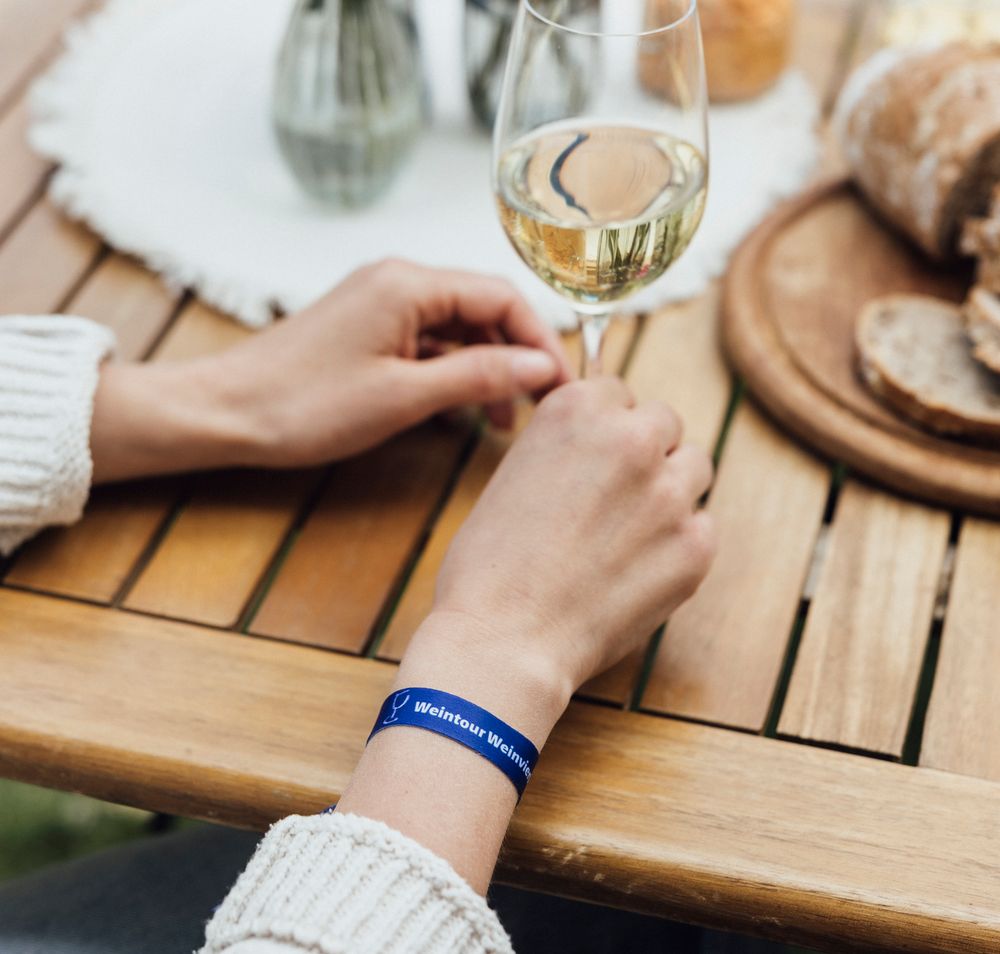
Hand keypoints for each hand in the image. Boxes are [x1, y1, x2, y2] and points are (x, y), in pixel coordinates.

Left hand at [90, 260, 570, 481]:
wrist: (226, 413)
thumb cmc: (306, 405)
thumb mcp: (403, 396)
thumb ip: (477, 375)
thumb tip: (540, 367)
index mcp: (410, 284)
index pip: (502, 298)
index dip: (540, 341)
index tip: (562, 388)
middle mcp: (400, 282)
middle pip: (484, 311)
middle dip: (516, 358)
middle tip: (538, 408)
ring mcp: (382, 305)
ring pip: (458, 330)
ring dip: (485, 371)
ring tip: (500, 422)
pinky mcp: (368, 330)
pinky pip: (428, 344)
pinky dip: (452, 374)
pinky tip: (460, 412)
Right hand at [337, 378, 714, 891]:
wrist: (504, 640)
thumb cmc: (489, 566)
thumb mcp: (513, 475)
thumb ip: (566, 448)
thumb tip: (599, 446)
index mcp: (577, 409)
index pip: (619, 392)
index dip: (606, 426)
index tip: (596, 455)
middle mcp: (631, 438)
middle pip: (664, 423)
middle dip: (645, 451)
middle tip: (617, 495)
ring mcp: (669, 492)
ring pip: (695, 467)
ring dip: (670, 489)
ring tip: (631, 531)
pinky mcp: (696, 547)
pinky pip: (703, 527)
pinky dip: (679, 544)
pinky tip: (638, 571)